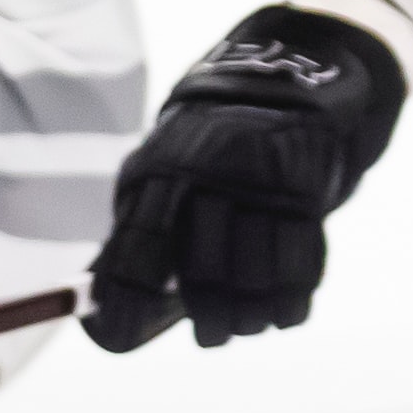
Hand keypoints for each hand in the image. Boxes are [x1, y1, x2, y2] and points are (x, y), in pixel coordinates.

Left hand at [82, 4, 406, 349]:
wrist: (289, 75)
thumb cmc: (210, 138)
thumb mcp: (164, 159)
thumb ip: (141, 220)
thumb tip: (105, 296)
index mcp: (164, 168)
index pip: (138, 246)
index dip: (126, 298)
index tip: (118, 335)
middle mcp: (210, 174)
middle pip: (203, 269)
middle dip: (209, 316)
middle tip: (212, 337)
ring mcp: (263, 181)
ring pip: (256, 274)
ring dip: (254, 315)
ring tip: (250, 326)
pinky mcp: (308, 189)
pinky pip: (302, 260)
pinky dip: (295, 298)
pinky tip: (286, 313)